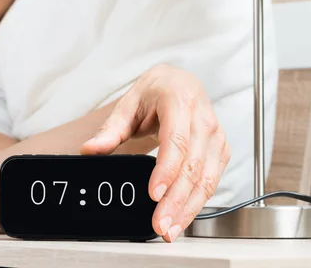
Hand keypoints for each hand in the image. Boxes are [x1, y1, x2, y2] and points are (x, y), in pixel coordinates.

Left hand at [80, 64, 230, 241]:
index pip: (176, 140)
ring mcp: (216, 135)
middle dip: (176, 199)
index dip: (167, 170)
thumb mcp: (128, 104)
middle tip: (160, 223)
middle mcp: (203, 118)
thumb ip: (109, 130)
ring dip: (189, 207)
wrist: (180, 82)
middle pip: (193, 165)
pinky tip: (182, 216)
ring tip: (170, 228)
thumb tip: (89, 150)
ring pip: (207, 178)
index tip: (153, 194)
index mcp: (180, 100)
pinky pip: (213, 180)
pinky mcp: (221, 150)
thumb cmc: (156, 91)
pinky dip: (198, 202)